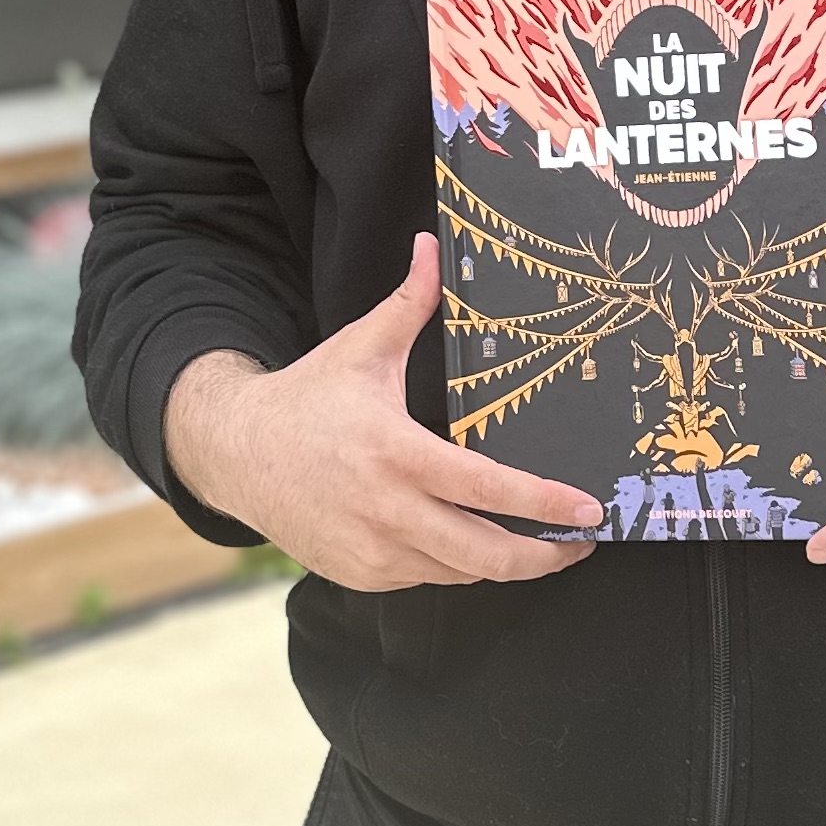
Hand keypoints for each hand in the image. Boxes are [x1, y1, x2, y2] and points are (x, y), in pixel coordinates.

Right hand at [164, 233, 606, 592]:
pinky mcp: (360, 575)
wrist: (236, 454)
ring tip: (536, 546)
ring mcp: (372, 552)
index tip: (589, 509)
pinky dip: (454, 566)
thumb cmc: (307, 399)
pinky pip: (426, 580)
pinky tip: (468, 542)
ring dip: (501, 563)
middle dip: (544, 557)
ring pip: (460, 574)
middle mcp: (386, 511)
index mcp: (395, 453)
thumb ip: (408, 303)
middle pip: (486, 555)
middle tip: (579, 545)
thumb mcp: (360, 348)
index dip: (546, 504)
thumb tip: (433, 244)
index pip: (488, 488)